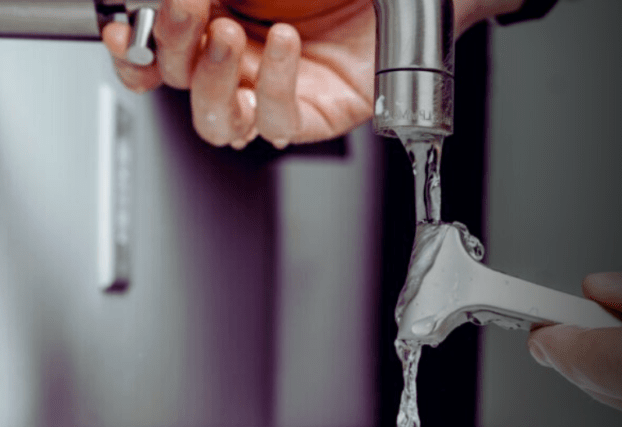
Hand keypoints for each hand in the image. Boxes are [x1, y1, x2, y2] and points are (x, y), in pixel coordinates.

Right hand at [102, 0, 375, 147]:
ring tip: (230, 37)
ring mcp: (272, 94)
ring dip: (212, 80)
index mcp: (218, 25)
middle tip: (188, 7)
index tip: (125, 31)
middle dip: (174, 45)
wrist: (396, 3)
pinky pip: (277, 120)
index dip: (134, 53)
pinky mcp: (309, 118)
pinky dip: (275, 84)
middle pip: (179, 82)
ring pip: (217, 120)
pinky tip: (288, 44)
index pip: (159, 56)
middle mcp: (242, 66)